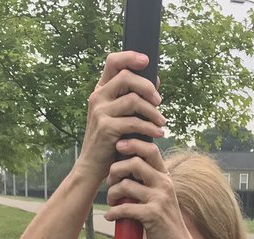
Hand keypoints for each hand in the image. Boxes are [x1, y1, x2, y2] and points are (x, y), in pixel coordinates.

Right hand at [79, 52, 164, 183]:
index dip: (130, 57)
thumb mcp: (118, 116)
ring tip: (161, 123)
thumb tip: (155, 81)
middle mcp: (98, 97)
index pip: (113, 62)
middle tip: (159, 101)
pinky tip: (157, 133)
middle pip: (126, 77)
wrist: (92, 167)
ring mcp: (100, 112)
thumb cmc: (109, 141)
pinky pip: (134, 122)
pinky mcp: (106, 128)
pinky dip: (149, 128)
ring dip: (152, 111)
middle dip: (147, 87)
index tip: (147, 61)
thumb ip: (131, 98)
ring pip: (133, 100)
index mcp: (101, 90)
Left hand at [104, 139, 195, 238]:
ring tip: (111, 201)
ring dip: (113, 193)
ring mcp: (159, 199)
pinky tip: (110, 216)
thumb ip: (149, 182)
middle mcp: (163, 184)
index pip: (151, 150)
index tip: (119, 146)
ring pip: (126, 185)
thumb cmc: (165, 222)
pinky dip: (114, 212)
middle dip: (116, 170)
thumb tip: (127, 170)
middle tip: (110, 181)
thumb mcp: (161, 196)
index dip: (133, 144)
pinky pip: (126, 208)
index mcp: (165, 177)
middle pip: (134, 163)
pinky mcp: (152, 215)